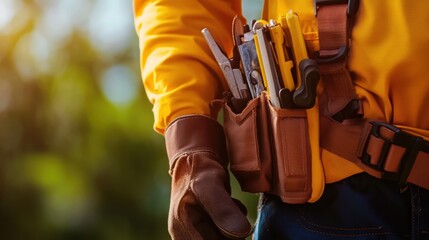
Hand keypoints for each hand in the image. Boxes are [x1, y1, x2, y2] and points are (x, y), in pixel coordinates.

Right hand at [165, 115, 252, 239]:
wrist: (197, 160)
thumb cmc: (199, 170)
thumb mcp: (209, 186)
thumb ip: (223, 210)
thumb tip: (242, 233)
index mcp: (183, 233)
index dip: (225, 237)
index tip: (234, 225)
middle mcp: (189, 237)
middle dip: (231, 232)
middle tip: (231, 207)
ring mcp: (200, 233)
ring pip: (228, 239)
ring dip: (235, 226)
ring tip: (230, 203)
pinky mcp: (210, 228)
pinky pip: (231, 234)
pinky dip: (236, 222)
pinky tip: (233, 205)